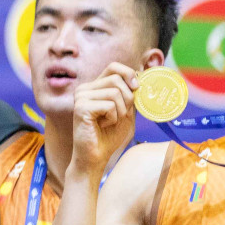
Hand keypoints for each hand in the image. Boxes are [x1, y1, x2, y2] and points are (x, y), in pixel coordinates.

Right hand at [70, 62, 137, 177]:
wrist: (95, 157)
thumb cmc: (109, 136)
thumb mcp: (126, 113)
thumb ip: (131, 96)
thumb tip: (143, 78)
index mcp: (94, 87)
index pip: (113, 67)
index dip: (128, 73)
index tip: (137, 87)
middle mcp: (85, 89)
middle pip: (117, 79)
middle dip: (128, 98)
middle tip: (121, 115)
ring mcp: (81, 97)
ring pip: (115, 92)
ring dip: (120, 111)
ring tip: (110, 122)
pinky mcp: (81, 107)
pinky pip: (109, 105)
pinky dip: (113, 118)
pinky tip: (103, 125)